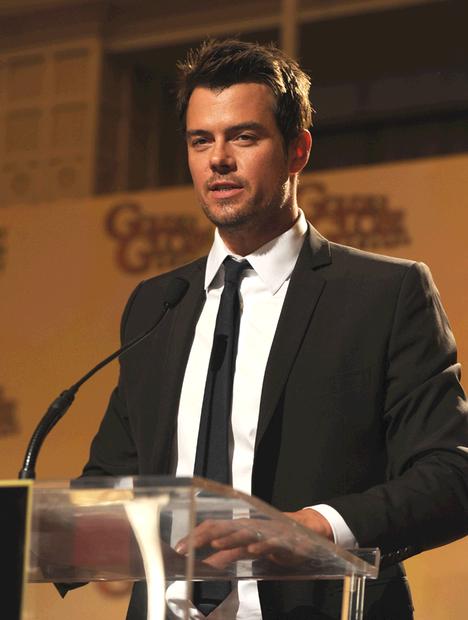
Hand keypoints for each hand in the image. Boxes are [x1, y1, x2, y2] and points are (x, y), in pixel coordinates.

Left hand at [175, 511, 332, 569]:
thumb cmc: (269, 540)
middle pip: (223, 527)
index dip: (195, 535)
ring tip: (215, 544)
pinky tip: (252, 550)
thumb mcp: (245, 549)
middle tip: (186, 548)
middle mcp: (248, 526)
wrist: (303, 533)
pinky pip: (270, 542)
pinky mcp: (281, 541)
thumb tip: (205, 565)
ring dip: (230, 538)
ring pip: (245, 533)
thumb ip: (226, 556)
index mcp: (238, 526)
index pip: (212, 526)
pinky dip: (261, 545)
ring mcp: (264, 532)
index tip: (178, 548)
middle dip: (203, 537)